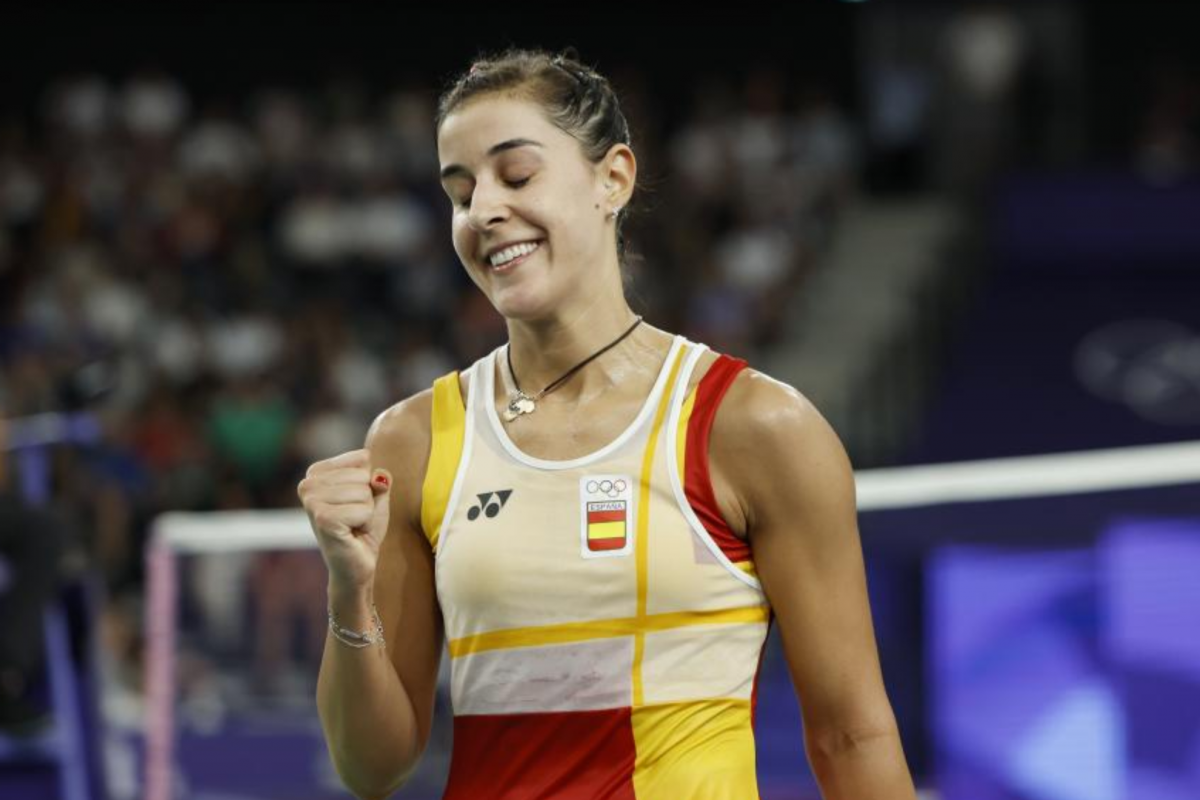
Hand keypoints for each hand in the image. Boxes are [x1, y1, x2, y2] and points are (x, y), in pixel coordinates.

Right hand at [297, 448, 392, 593]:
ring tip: (353, 525)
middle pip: (363, 475)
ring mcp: (312, 501)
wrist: (356, 565)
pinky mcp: (322, 519)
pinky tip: (352, 533)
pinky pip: (364, 509)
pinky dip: (366, 522)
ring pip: (364, 491)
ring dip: (367, 512)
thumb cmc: (363, 527)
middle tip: (355, 518)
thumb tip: (379, 477)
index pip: (361, 458)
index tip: (355, 503)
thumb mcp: (376, 495)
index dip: (368, 483)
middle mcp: (307, 483)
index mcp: (316, 472)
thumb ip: (380, 478)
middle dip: (368, 499)